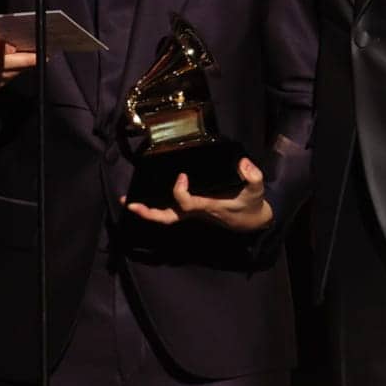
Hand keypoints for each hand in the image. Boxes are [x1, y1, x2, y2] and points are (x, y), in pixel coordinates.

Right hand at [0, 27, 36, 92]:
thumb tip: (17, 39)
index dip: (0, 49)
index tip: (14, 47)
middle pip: (2, 64)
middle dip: (24, 60)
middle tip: (41, 54)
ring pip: (8, 73)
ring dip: (24, 66)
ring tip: (38, 57)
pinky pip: (7, 80)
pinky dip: (17, 72)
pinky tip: (26, 65)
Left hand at [124, 158, 273, 231]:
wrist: (252, 222)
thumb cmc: (251, 205)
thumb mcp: (256, 190)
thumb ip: (253, 176)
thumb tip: (243, 163)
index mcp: (208, 206)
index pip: (187, 203)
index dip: (180, 192)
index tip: (181, 176)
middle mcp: (196, 212)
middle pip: (168, 217)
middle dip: (149, 213)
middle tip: (131, 204)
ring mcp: (193, 213)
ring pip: (166, 216)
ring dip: (147, 211)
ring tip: (128, 201)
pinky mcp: (193, 210)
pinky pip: (171, 211)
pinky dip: (156, 207)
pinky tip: (144, 198)